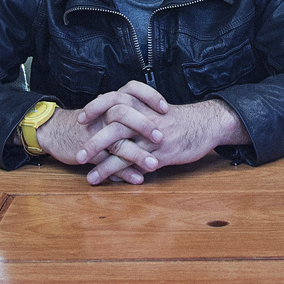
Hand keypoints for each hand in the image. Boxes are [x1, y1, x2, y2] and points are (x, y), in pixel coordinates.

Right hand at [34, 85, 166, 182]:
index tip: (165, 108)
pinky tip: (138, 178)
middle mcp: (103, 115)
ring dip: (137, 155)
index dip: (149, 96)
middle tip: (161, 138)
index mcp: (110, 102)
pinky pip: (109, 163)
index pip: (132, 90)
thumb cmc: (88, 122)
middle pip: (124, 114)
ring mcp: (96, 134)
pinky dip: (124, 172)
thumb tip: (154, 113)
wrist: (57, 131)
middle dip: (144, 126)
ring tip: (154, 164)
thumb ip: (128, 109)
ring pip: (118, 143)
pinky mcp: (90, 152)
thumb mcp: (106, 109)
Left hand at [85, 92, 246, 185]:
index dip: (95, 108)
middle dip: (93, 142)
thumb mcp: (155, 107)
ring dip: (104, 165)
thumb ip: (134, 108)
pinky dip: (124, 174)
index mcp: (142, 103)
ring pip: (124, 149)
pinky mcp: (162, 153)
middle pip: (114, 126)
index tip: (81, 119)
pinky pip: (139, 165)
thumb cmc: (177, 118)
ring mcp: (153, 137)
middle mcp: (145, 118)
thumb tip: (109, 110)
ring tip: (90, 178)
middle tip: (79, 156)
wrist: (205, 124)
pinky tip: (113, 183)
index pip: (113, 100)